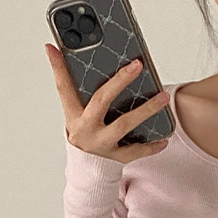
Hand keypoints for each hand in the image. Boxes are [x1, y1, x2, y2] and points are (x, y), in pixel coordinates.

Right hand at [46, 39, 172, 154]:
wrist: (86, 169)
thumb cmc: (85, 132)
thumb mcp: (75, 112)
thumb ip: (74, 86)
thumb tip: (61, 52)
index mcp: (74, 115)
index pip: (64, 87)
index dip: (58, 67)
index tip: (52, 47)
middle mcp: (87, 129)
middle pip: (102, 101)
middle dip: (119, 81)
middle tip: (137, 64)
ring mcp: (102, 144)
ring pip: (124, 124)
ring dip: (146, 109)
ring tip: (163, 96)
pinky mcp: (116, 157)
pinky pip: (136, 151)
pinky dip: (151, 146)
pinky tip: (164, 137)